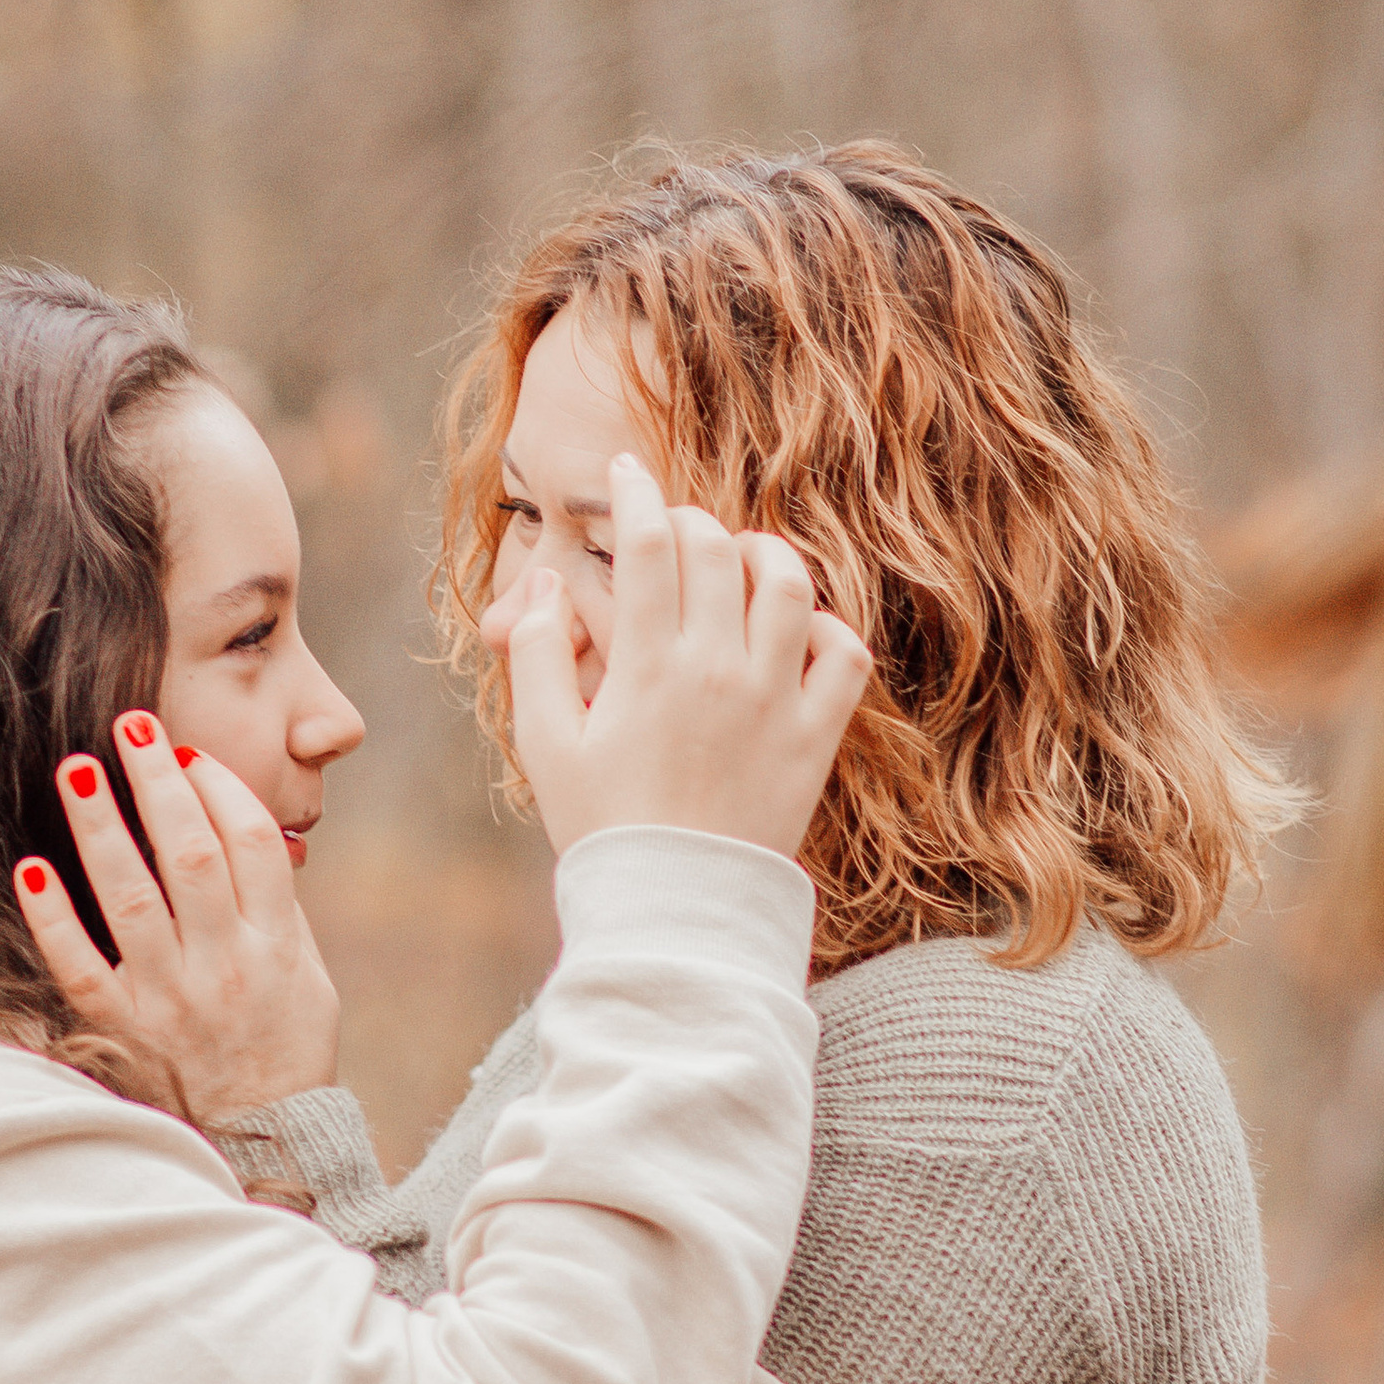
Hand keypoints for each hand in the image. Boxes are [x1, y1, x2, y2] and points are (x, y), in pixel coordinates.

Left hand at [14, 709, 342, 1124]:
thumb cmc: (286, 1046)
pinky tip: (33, 868)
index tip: (187, 752)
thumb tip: (240, 824)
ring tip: (78, 769)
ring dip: (102, 828)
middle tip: (131, 722)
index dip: (218, 787)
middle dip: (158, 781)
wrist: (269, 1146)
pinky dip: (54, 919)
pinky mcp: (122, 1032)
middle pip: (189, 854)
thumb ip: (275, 905)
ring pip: (130, 898)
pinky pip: (80, 968)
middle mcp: (224, 967)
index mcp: (277, 946)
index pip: (250, 843)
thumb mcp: (308, 974)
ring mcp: (170, 1001)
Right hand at [493, 455, 867, 859]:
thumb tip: (548, 581)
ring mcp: (774, 702)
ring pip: (789, 585)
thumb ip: (538, 652)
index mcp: (646, 666)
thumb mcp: (544, 742)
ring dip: (763, 556)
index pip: (647, 542)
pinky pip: (845, 656)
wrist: (674, 911)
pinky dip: (828, 629)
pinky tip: (796, 633)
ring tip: (739, 563)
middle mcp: (716, 670)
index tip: (626, 472)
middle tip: (673, 531)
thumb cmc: (600, 825)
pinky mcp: (815, 737)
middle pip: (715, 548)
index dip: (635, 492)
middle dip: (689, 519)